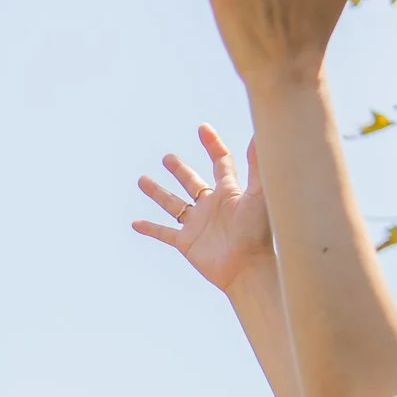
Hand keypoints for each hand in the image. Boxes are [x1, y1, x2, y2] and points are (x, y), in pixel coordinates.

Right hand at [133, 124, 271, 291]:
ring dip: (157, 193)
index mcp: (229, 192)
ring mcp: (198, 224)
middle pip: (192, 182)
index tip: (202, 129)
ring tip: (142, 180)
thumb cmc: (257, 231)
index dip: (212, 145)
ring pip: (173, 204)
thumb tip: (261, 132)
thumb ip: (258, 163)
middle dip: (179, 170)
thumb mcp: (258, 193)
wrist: (247, 267)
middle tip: (167, 158)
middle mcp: (212, 206)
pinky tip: (135, 223)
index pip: (220, 162)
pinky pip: (164, 233)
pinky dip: (150, 228)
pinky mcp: (187, 243)